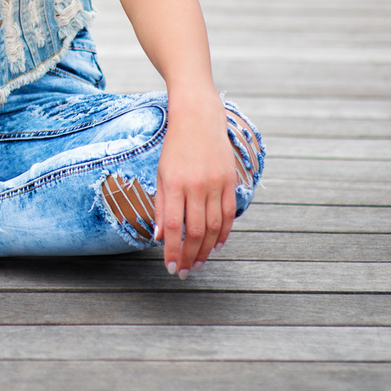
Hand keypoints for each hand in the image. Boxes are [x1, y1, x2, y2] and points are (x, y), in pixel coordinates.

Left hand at [154, 90, 236, 277]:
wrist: (198, 118)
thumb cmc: (174, 147)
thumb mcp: (161, 173)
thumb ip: (160, 204)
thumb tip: (159, 236)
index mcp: (174, 183)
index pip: (172, 226)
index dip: (171, 250)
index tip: (169, 267)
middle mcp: (196, 186)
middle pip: (195, 231)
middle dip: (189, 255)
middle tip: (184, 271)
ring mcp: (216, 184)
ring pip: (214, 227)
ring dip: (206, 250)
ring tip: (198, 263)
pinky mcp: (231, 181)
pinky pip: (229, 214)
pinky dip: (224, 233)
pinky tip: (216, 245)